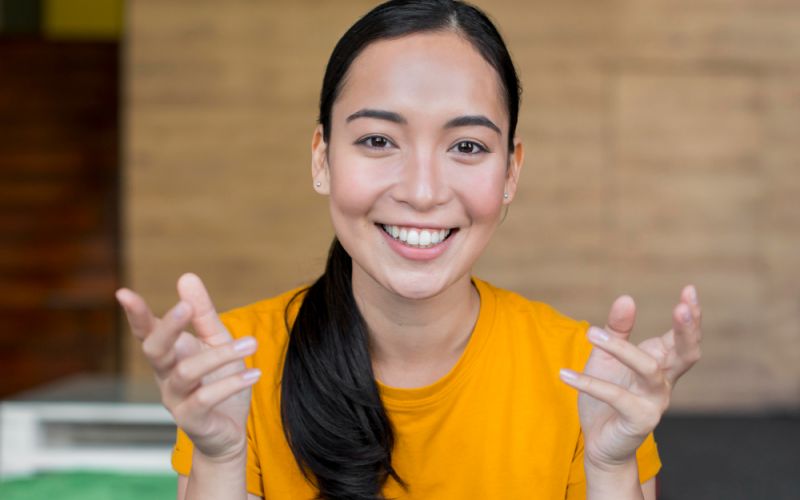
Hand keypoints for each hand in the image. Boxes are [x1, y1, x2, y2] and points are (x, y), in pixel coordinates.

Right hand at [116, 273, 260, 459]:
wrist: (228, 430)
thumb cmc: (218, 380)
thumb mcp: (216, 340)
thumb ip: (202, 313)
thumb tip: (186, 276)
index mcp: (169, 353)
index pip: (146, 331)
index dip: (135, 314)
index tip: (123, 293)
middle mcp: (165, 375)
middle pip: (154, 350)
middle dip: (168, 327)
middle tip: (185, 307)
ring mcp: (175, 399)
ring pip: (186, 373)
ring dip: (220, 355)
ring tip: (251, 343)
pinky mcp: (191, 420)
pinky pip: (205, 399)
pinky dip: (230, 384)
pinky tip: (253, 373)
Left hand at [560, 285, 701, 469]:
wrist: (599, 441)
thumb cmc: (607, 394)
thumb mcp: (607, 356)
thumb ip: (617, 330)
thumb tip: (626, 298)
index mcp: (661, 363)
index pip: (683, 338)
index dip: (690, 316)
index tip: (690, 289)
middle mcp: (664, 382)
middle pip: (687, 354)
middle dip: (687, 330)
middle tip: (682, 307)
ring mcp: (654, 403)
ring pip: (647, 370)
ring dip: (621, 349)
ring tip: (590, 333)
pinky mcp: (638, 420)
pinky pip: (616, 397)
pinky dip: (589, 383)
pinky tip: (565, 373)